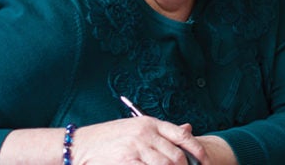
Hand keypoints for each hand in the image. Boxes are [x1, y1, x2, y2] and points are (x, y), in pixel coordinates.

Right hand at [71, 117, 208, 164]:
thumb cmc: (108, 138)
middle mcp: (145, 134)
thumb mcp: (136, 128)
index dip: (198, 151)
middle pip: (176, 156)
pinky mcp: (126, 161)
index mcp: (150, 123)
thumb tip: (189, 130)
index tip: (206, 162)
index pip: (182, 136)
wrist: (78, 144)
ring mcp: (135, 148)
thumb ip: (161, 131)